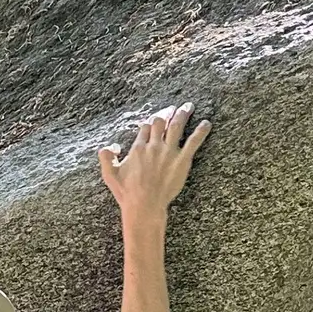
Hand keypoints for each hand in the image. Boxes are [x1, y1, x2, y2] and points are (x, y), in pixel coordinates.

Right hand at [98, 106, 209, 225]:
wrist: (144, 205)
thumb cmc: (127, 193)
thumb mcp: (109, 175)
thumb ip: (106, 157)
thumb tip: (109, 146)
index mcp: (138, 148)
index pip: (145, 128)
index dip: (150, 123)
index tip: (154, 120)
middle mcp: (154, 146)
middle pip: (160, 123)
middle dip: (166, 113)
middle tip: (172, 108)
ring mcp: (169, 152)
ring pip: (176, 126)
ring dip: (182, 114)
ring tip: (188, 106)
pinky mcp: (182, 160)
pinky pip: (193, 142)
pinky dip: (201, 131)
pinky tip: (206, 123)